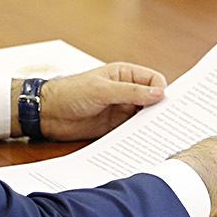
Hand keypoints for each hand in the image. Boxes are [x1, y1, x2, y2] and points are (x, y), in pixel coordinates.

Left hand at [35, 62, 166, 141]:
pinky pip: (132, 131)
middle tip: (168, 123)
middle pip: (152, 100)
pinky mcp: (114, 126)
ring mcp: (121, 109)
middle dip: (160, 110)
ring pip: (144, 117)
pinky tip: (144, 142)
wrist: (48, 113)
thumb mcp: (102, 90)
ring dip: (150, 125)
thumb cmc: (71, 92)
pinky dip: (139, 136)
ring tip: (158, 135)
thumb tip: (159, 94)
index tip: (166, 105)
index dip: (162, 91)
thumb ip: (131, 92)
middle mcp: (126, 91)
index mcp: (125, 74)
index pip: (153, 80)